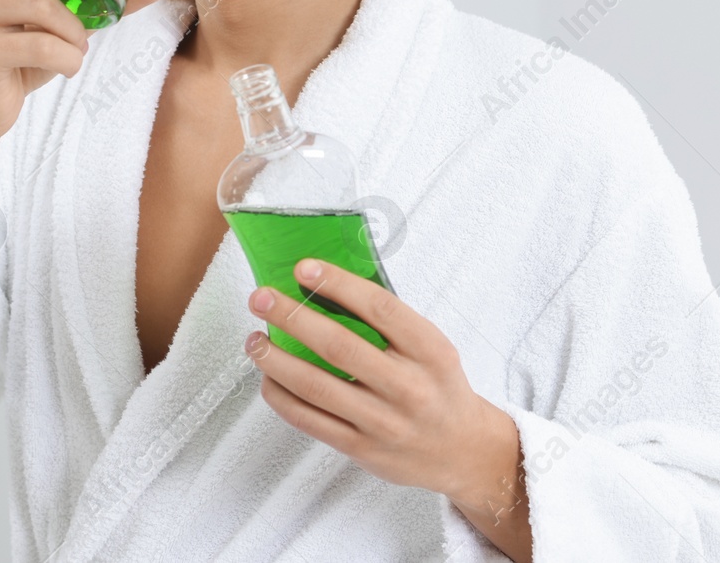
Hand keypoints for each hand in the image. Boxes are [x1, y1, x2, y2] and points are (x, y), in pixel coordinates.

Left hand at [244, 258, 531, 561]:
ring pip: (316, 386)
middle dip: (292, 317)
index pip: (380, 308)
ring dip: (276, 359)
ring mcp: (383, 421)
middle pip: (339, 346)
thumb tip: (326, 285)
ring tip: (255, 339)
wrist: (464, 451)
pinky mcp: (362, 448)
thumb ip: (388, 322)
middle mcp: (408, 387)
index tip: (303, 268)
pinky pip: (309, 419)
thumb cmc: (438, 387)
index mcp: (430, 351)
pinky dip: (281, 395)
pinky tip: (268, 377)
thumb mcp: (431, 348)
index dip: (338, 284)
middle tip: (261, 298)